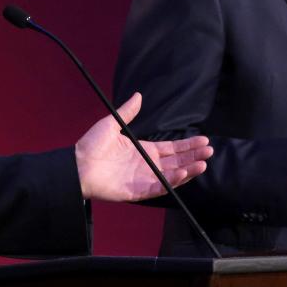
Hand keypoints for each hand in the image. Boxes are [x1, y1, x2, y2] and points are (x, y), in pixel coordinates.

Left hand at [74, 93, 212, 201]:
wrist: (77, 164)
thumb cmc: (91, 145)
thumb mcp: (112, 124)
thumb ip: (128, 112)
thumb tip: (139, 95)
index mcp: (143, 150)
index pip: (172, 148)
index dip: (188, 145)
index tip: (204, 140)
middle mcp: (147, 165)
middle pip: (177, 161)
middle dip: (194, 156)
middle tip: (210, 150)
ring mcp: (144, 178)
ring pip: (172, 175)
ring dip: (189, 170)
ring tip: (203, 163)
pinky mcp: (138, 190)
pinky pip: (159, 187)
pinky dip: (172, 181)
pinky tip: (184, 173)